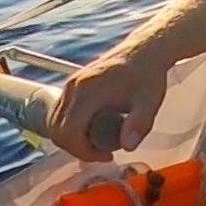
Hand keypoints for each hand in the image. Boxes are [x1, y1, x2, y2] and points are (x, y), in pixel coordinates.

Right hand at [50, 53, 167, 161]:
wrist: (146, 50)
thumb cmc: (148, 75)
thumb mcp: (150, 101)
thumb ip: (139, 124)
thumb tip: (128, 147)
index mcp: (88, 91)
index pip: (68, 132)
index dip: (84, 152)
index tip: (107, 155)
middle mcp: (73, 87)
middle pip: (57, 131)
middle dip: (79, 148)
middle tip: (105, 151)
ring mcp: (70, 84)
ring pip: (56, 123)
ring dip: (75, 139)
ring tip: (102, 140)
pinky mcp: (72, 84)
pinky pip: (61, 114)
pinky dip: (72, 127)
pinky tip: (95, 129)